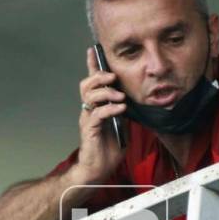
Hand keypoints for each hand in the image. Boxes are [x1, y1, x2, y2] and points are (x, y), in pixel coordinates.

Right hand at [72, 47, 127, 184]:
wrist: (98, 170)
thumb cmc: (108, 150)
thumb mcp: (121, 126)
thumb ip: (123, 112)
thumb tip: (131, 100)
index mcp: (96, 107)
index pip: (92, 83)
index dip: (92, 66)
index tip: (93, 50)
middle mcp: (89, 110)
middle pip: (87, 84)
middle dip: (99, 76)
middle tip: (112, 77)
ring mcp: (88, 118)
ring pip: (90, 96)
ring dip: (106, 92)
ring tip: (120, 96)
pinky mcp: (90, 129)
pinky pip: (97, 113)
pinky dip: (110, 108)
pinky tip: (120, 109)